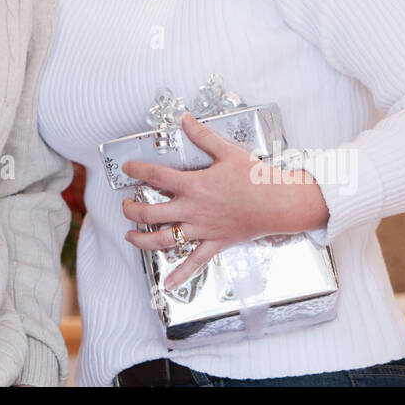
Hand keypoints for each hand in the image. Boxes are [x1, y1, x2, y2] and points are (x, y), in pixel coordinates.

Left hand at [120, 112, 328, 290]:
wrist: (278, 204)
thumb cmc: (255, 179)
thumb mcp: (228, 152)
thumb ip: (203, 137)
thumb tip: (186, 119)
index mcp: (194, 185)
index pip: (157, 176)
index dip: (137, 171)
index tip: (126, 168)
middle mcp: (193, 209)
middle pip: (151, 212)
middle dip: (132, 210)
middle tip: (125, 206)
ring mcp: (202, 230)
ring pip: (164, 239)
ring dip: (142, 239)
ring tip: (130, 236)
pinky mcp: (214, 244)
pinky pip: (194, 263)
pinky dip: (180, 275)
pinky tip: (167, 285)